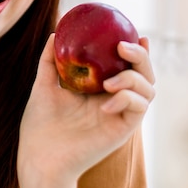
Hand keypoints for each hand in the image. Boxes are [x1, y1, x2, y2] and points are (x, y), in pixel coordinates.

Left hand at [18, 34, 154, 187]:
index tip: (133, 32)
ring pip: (148, 90)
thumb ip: (49, 60)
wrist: (39, 155)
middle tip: (123, 46)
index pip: (125, 66)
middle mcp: (115, 100)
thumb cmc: (40, 124)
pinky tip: (106, 103)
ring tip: (109, 82)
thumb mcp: (44, 85)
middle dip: (141, 57)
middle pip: (143, 74)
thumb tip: (54, 33)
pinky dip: (127, 99)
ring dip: (133, 78)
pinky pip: (138, 109)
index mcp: (100, 89)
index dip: (135, 50)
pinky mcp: (122, 130)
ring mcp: (120, 114)